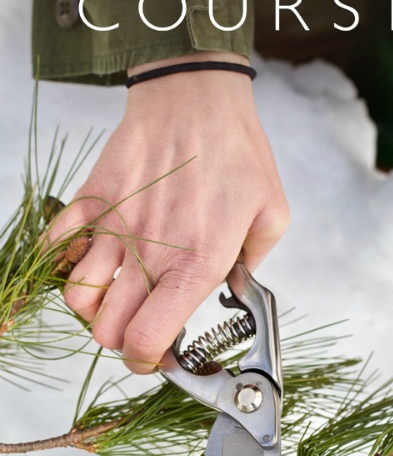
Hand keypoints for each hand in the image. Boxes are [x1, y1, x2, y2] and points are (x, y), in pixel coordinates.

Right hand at [47, 53, 289, 373]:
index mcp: (195, 264)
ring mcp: (114, 228)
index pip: (148, 340)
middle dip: (121, 340)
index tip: (157, 356)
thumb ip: (255, 264)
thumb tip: (237, 286)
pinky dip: (65, 263)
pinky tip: (90, 258)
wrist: (196, 94)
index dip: (148, 361)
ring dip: (94, 308)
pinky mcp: (92, 201)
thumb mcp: (272, 214)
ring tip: (115, 297)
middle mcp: (149, 254)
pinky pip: (57, 248)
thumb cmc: (236, 151)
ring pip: (78, 298)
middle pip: (107, 330)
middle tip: (138, 326)